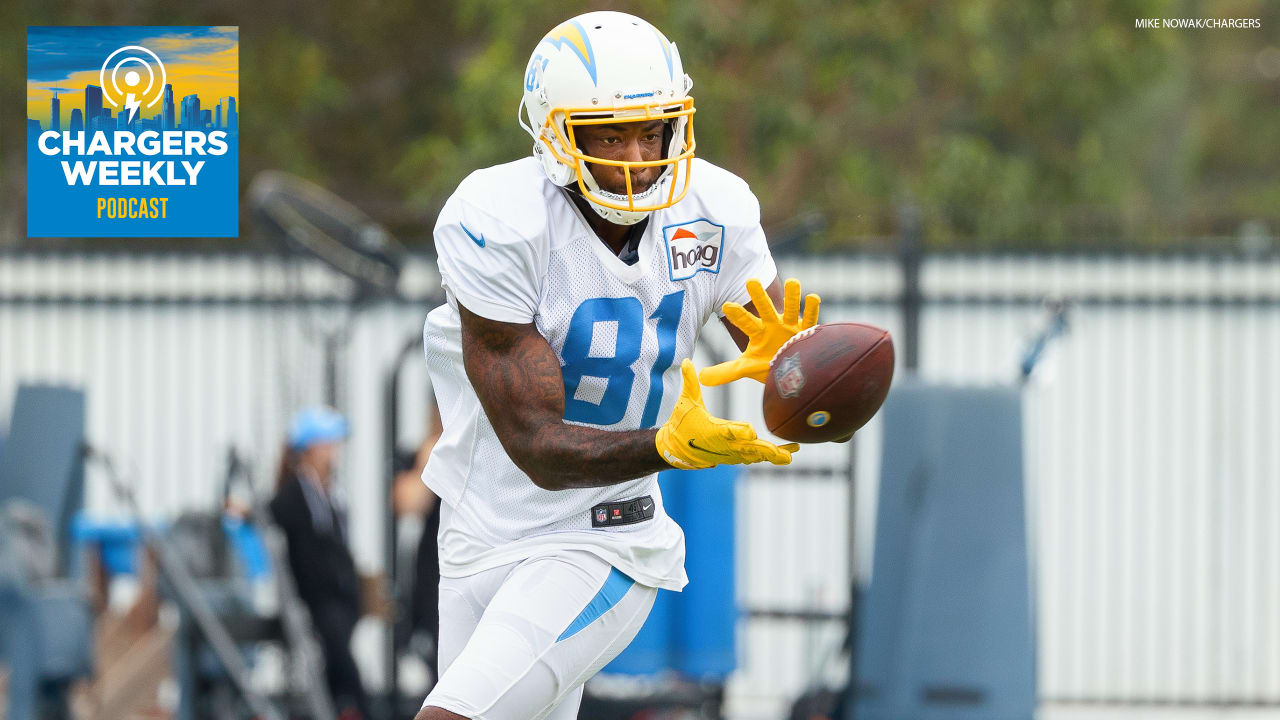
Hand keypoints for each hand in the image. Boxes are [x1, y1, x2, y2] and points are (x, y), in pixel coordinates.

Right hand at [655, 359, 798, 468]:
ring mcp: (729, 453)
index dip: (739, 432)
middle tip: (782, 453)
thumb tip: (686, 361)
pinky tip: (784, 456)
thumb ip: (690, 382)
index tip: (752, 431)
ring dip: (771, 456)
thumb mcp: (686, 402)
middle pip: (747, 449)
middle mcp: (723, 445)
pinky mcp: (733, 457)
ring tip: (789, 455)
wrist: (675, 449)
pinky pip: (753, 458)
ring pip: (753, 456)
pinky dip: (767, 458)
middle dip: (765, 451)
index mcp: (713, 430)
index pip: (728, 430)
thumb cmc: (681, 424)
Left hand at [701, 277, 820, 384]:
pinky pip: (810, 317)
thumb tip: (701, 378)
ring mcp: (791, 325)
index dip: (737, 315)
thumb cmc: (768, 364)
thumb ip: (726, 371)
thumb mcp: (747, 367)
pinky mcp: (807, 330)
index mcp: (758, 331)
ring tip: (793, 281)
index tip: (726, 306)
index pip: (745, 322)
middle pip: (765, 308)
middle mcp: (773, 324)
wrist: (790, 370)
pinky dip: (812, 308)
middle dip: (759, 296)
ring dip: (792, 296)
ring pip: (791, 308)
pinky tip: (813, 297)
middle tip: (751, 281)